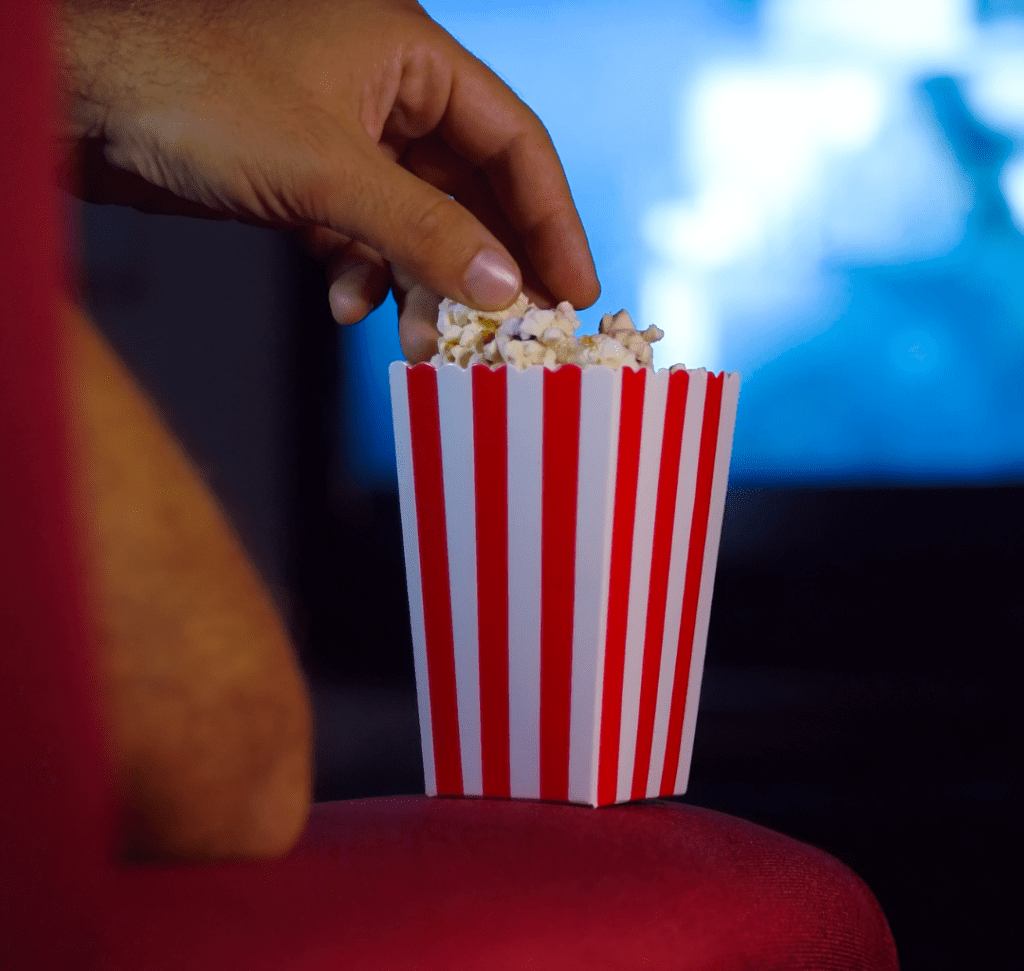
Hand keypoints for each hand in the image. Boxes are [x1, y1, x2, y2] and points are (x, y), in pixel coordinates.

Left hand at [60, 0, 600, 359]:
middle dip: (488, 264)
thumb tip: (505, 289)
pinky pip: (366, 233)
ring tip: (423, 341)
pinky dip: (365, 274)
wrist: (78, 103)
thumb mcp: (326, 170)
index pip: (514, 140)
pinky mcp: (308, 175)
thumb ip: (424, 231)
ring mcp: (347, 134)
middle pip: (473, 188)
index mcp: (411, 54)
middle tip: (512, 331)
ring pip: (419, 221)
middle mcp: (388, 90)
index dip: (553, 218)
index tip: (577, 288)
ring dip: (423, 283)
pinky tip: (346, 304)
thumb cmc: (193, 95)